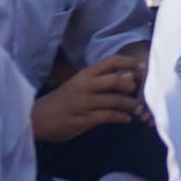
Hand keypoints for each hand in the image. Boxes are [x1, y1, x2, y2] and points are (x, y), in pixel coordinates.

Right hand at [32, 51, 146, 142]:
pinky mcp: (83, 119)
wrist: (37, 118)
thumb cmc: (63, 100)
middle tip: (141, 93)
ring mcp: (83, 103)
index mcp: (85, 74)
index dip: (129, 63)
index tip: (143, 68)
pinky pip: (107, 117)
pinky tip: (126, 119)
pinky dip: (120, 118)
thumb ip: (101, 81)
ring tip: (138, 109)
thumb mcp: (80, 85)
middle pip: (116, 80)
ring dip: (130, 105)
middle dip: (132, 87)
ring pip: (114, 100)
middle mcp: (85, 85)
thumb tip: (129, 76)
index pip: (110, 61)